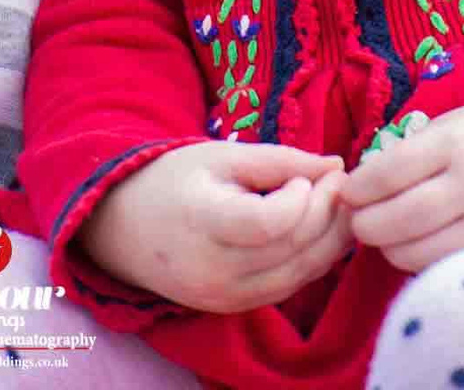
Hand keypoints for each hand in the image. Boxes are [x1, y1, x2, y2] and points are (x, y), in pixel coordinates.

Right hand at [78, 141, 353, 312]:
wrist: (124, 228)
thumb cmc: (172, 180)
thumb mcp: (220, 156)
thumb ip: (280, 160)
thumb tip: (336, 165)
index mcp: (202, 222)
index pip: (269, 223)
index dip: (302, 198)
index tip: (304, 175)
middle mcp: (213, 269)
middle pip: (292, 248)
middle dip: (328, 212)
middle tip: (339, 181)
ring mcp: (224, 296)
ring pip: (300, 274)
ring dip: (330, 239)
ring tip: (337, 204)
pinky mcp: (233, 308)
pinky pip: (288, 287)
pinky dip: (312, 260)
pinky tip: (319, 231)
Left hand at [339, 93, 463, 274]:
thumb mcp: (456, 122)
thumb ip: (412, 150)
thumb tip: (363, 181)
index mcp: (453, 144)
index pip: (387, 174)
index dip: (357, 188)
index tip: (347, 191)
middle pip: (396, 219)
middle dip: (364, 223)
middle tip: (356, 218)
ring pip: (415, 251)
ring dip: (387, 246)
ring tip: (383, 231)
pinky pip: (442, 263)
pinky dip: (417, 258)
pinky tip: (412, 242)